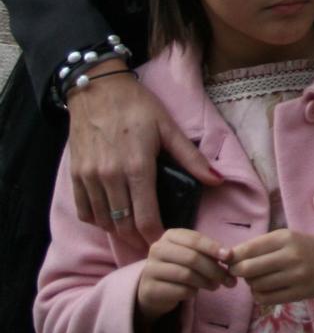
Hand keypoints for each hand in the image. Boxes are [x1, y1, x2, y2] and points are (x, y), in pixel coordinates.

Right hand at [65, 67, 223, 242]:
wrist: (97, 89)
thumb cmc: (137, 107)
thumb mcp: (169, 128)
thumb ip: (192, 158)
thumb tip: (219, 180)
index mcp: (138, 167)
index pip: (145, 216)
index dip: (155, 235)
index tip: (165, 242)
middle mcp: (110, 177)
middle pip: (123, 224)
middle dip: (139, 238)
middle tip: (153, 243)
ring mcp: (90, 178)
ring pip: (103, 221)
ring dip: (119, 232)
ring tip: (134, 234)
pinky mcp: (76, 175)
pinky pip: (84, 210)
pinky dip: (98, 221)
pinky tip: (111, 220)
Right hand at [135, 228, 234, 321]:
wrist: (154, 289)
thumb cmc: (179, 266)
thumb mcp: (192, 254)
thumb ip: (208, 252)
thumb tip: (229, 256)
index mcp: (170, 236)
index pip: (195, 239)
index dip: (214, 248)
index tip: (229, 257)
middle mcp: (157, 250)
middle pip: (192, 258)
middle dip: (214, 269)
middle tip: (228, 279)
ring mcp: (151, 269)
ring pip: (186, 275)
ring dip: (206, 282)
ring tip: (215, 286)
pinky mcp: (150, 289)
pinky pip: (179, 290)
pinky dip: (193, 292)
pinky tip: (195, 292)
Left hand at [225, 229, 313, 307]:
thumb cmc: (306, 248)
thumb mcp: (286, 238)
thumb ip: (258, 245)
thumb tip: (227, 257)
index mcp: (286, 238)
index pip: (247, 249)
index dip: (232, 257)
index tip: (229, 260)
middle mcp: (291, 256)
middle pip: (247, 269)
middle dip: (237, 272)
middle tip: (239, 271)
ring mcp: (295, 276)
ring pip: (255, 285)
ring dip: (250, 283)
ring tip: (258, 278)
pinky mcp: (297, 294)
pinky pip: (265, 298)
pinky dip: (258, 295)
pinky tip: (265, 288)